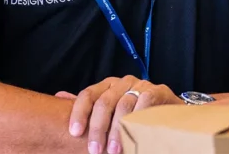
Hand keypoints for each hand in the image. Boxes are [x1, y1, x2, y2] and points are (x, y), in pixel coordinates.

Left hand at [56, 75, 181, 153]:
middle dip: (98, 129)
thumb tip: (59, 96)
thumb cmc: (135, 113)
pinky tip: (135, 137)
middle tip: (94, 151)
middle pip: (104, 103)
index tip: (74, 132)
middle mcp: (122, 82)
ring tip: (114, 151)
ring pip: (123, 106)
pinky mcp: (157, 91)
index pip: (88, 95)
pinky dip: (138, 121)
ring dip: (118, 131)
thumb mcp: (110, 110)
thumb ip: (88, 106)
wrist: (169, 112)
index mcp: (107, 86)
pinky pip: (144, 104)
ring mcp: (140, 85)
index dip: (80, 113)